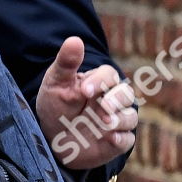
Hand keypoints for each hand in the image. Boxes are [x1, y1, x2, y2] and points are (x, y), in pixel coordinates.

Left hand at [37, 36, 137, 170]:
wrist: (51, 137)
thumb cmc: (55, 105)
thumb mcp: (55, 83)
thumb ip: (66, 63)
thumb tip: (74, 39)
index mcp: (98, 82)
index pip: (109, 75)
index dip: (100, 81)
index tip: (84, 90)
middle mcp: (112, 100)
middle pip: (126, 94)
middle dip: (116, 100)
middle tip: (103, 107)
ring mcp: (116, 121)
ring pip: (130, 116)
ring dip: (120, 119)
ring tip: (105, 123)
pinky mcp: (116, 141)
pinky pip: (128, 140)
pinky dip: (122, 139)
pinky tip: (110, 138)